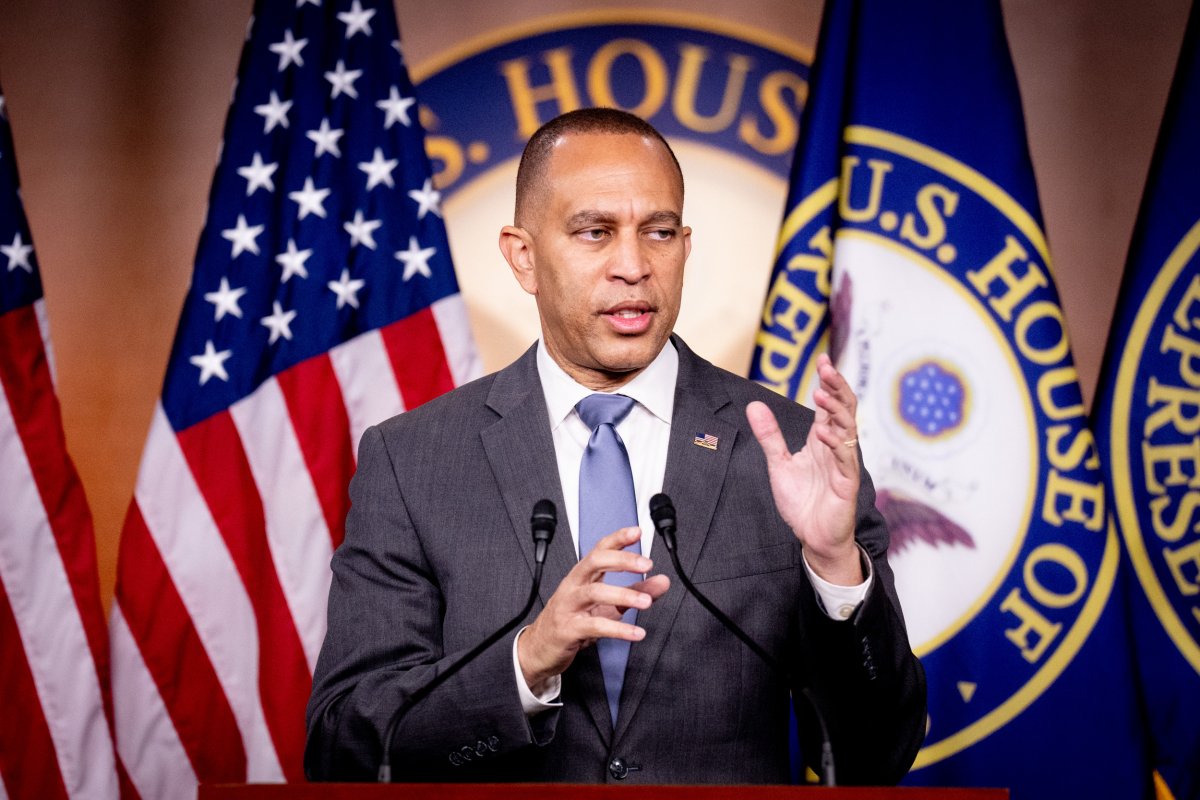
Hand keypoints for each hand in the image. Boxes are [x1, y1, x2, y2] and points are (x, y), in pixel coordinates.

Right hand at [517, 526, 670, 690]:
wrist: (540, 647)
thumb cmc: (572, 620)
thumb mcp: (608, 605)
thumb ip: (636, 591)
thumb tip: (662, 581)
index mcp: (582, 576)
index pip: (600, 549)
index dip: (618, 538)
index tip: (637, 531)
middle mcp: (574, 586)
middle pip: (595, 562)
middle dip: (622, 560)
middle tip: (646, 564)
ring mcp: (569, 606)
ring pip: (595, 592)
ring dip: (624, 595)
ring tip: (646, 602)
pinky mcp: (568, 629)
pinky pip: (594, 626)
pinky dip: (618, 629)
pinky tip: (636, 633)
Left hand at [746, 353, 862, 584]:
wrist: (813, 537)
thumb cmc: (802, 501)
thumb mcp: (779, 464)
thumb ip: (769, 435)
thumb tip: (754, 405)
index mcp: (822, 439)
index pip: (829, 404)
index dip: (828, 382)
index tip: (823, 360)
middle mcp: (836, 446)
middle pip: (844, 409)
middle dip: (837, 386)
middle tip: (827, 367)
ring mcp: (844, 463)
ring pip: (848, 428)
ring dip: (837, 410)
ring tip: (822, 393)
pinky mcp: (847, 482)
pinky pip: (844, 458)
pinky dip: (835, 443)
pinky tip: (824, 431)